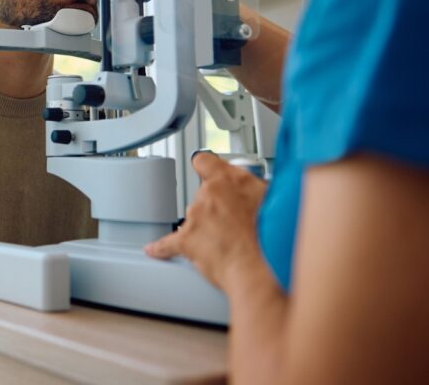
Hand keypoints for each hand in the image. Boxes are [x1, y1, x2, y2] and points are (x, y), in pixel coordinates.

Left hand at [144, 151, 267, 288]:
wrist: (264, 267)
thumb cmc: (273, 238)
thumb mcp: (275, 200)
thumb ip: (258, 189)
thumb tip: (257, 190)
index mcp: (230, 180)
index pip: (205, 161)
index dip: (206, 167)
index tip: (206, 168)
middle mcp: (208, 194)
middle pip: (204, 196)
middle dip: (216, 209)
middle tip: (236, 224)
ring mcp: (196, 217)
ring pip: (194, 219)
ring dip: (207, 229)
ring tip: (230, 244)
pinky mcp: (187, 240)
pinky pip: (167, 244)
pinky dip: (161, 248)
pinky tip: (154, 249)